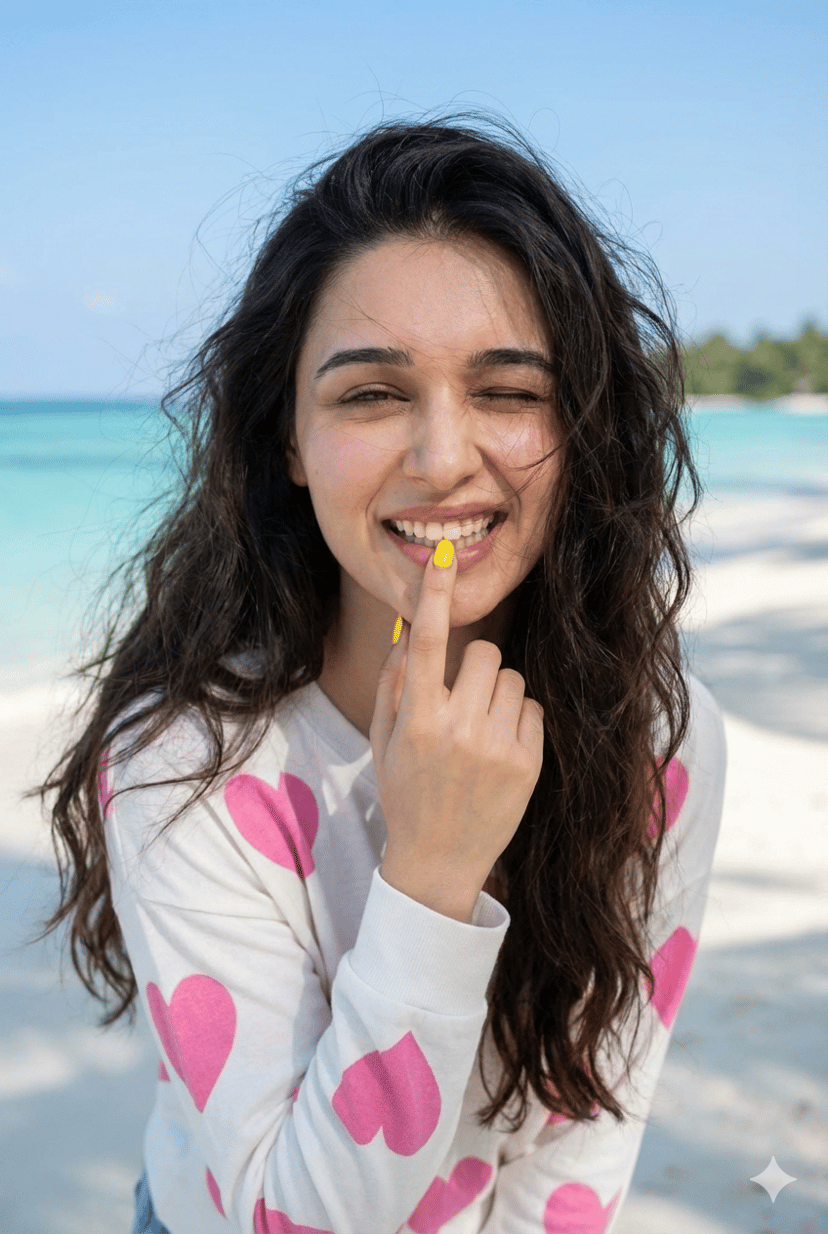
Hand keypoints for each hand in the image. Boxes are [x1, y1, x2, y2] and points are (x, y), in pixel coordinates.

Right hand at [370, 541, 544, 921]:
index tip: (443, 555)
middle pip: (482, 652)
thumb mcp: (385, 741)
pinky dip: (517, 719)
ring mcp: (497, 746)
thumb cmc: (405, 793)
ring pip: (510, 678)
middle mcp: (457, 729)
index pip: (425, 641)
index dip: (433, 594)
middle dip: (472, 667)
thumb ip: (393, 681)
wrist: (439, 861)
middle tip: (460, 700)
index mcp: (416, 720)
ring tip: (479, 732)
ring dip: (496, 694)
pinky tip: (499, 750)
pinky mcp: (529, 762)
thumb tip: (405, 626)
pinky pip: (531, 707)